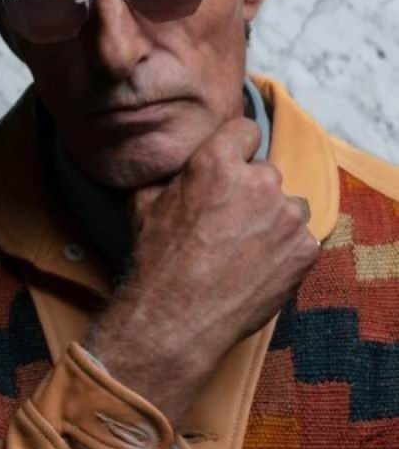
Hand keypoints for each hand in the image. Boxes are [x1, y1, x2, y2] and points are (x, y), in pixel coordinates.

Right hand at [84, 117, 319, 427]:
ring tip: (247, 247)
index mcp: (217, 161)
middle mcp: (259, 182)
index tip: (231, 163)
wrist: (175, 319)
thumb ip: (171, 172)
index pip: (245, 129)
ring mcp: (287, 217)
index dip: (236, 147)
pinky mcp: (305, 250)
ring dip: (274, 219)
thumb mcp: (144, 201)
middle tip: (231, 219)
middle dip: (251, 189)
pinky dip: (287, 251)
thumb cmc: (156, 259)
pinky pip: (302, 239)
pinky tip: (260, 267)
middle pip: (266, 171)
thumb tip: (178, 163)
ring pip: (288, 205)